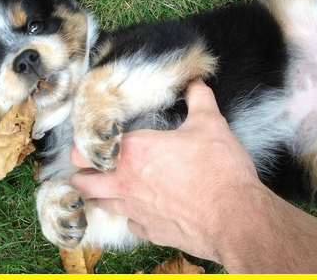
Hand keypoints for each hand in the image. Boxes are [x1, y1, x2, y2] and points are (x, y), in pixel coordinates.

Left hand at [70, 80, 267, 263]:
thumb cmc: (218, 169)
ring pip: (102, 204)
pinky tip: (143, 207)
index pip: (85, 152)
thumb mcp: (210, 124)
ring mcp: (135, 210)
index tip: (89, 145)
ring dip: (103, 194)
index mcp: (133, 151)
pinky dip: (132, 214)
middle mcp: (125, 182)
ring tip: (112, 186)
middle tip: (92, 168)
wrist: (234, 217)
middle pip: (82, 183)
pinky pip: (130, 222)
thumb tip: (196, 84)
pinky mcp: (150, 232)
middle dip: (82, 175)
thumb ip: (198, 100)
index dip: (83, 148)